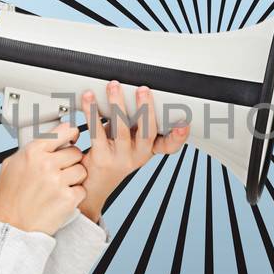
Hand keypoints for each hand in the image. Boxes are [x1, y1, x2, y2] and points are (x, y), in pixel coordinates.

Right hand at [0, 121, 86, 235]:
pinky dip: (75, 195)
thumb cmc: (9, 197)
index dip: (71, 134)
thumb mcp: (10, 165)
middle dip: (71, 161)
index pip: (63, 130)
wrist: (11, 227)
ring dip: (74, 179)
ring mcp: (58, 181)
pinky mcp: (67, 199)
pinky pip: (82, 189)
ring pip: (81, 170)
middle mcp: (46, 164)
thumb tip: (47, 138)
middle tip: (60, 173)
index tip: (72, 138)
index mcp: (33, 152)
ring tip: (59, 187)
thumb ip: (30, 150)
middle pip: (75, 152)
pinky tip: (61, 199)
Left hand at [78, 81, 188, 220]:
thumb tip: (130, 91)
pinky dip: (93, 111)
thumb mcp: (128, 141)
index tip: (184, 124)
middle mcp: (137, 156)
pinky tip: (89, 98)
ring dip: (118, 104)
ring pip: (122, 129)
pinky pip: (97, 131)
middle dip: (146, 109)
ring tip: (114, 87)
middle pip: (147, 133)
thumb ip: (133, 122)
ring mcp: (120, 159)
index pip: (169, 146)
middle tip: (144, 90)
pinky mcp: (101, 158)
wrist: (92, 186)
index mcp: (147, 150)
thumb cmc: (111, 156)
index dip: (179, 136)